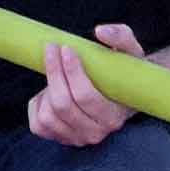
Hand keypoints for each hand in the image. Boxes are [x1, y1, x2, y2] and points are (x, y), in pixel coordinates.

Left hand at [27, 23, 139, 146]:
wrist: (121, 95)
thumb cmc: (125, 71)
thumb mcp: (132, 51)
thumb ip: (121, 37)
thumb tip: (100, 32)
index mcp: (114, 117)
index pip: (85, 96)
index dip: (71, 71)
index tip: (66, 48)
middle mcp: (95, 134)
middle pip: (63, 105)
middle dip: (54, 73)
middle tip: (52, 48)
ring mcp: (76, 139)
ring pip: (47, 116)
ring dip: (47, 89)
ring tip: (56, 73)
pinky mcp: (60, 139)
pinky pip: (38, 126)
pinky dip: (37, 106)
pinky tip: (49, 91)